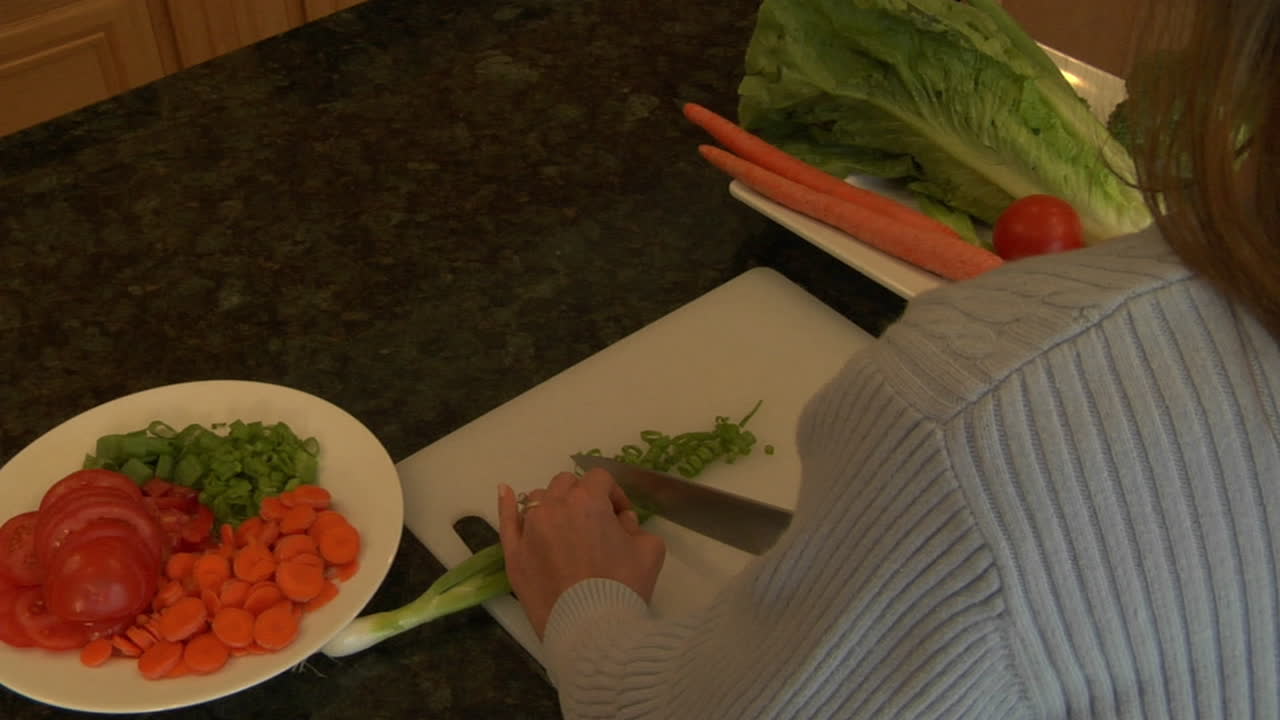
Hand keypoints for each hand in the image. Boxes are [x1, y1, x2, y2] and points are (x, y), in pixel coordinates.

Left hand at [498, 469, 665, 638]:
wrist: (592, 630)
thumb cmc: (624, 586)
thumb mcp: (649, 549)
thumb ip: (636, 526)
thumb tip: (620, 523)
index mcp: (587, 501)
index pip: (601, 479)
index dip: (614, 495)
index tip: (621, 518)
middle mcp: (554, 507)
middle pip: (566, 484)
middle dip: (583, 496)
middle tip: (596, 524)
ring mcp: (529, 530)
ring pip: (538, 499)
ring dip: (553, 504)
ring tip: (564, 526)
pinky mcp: (514, 554)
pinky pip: (507, 520)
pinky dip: (507, 504)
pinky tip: (505, 492)